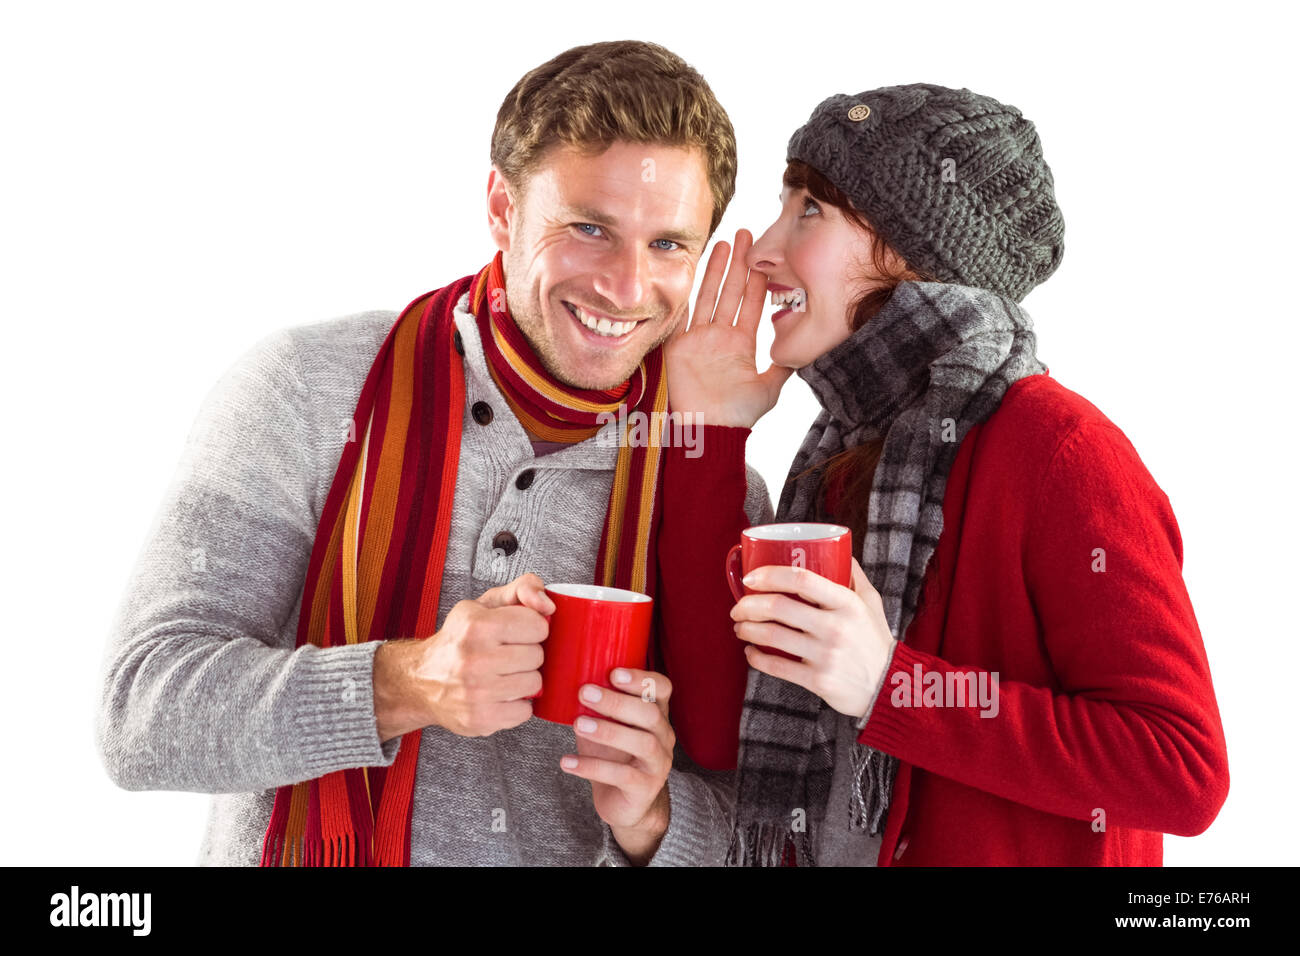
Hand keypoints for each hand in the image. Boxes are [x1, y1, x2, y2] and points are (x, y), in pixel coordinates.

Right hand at [374, 573, 552, 739]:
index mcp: (477, 625)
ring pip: (534, 684)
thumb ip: (522, 589)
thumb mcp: (485, 604)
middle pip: (537, 656)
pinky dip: (516, 705)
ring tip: (504, 674)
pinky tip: (500, 695)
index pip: (538, 626)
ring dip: (524, 679)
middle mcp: (474, 658)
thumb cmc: (460, 640)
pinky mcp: (480, 719)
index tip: (518, 632)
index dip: (532, 628)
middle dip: (527, 654)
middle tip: (507, 654)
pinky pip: (525, 712)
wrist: (422, 680)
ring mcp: (476, 692)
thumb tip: (548, 605)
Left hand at [560, 667, 674, 864]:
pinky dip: (592, 767)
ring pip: (643, 743)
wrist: (625, 804)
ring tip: (577, 724)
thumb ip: (596, 707)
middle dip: (617, 702)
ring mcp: (658, 764)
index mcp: (656, 715)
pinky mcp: (645, 788)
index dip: (641, 679)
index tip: (613, 673)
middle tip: (585, 693)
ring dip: (608, 731)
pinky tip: (568, 762)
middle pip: (650, 714)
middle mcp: (664, 737)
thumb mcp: (607, 727)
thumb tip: (563, 682)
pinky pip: (622, 776)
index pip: (661, 689)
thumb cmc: (614, 756)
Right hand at [663, 228, 793, 428]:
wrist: (710, 429)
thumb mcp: (770, 388)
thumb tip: (804, 350)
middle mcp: (721, 336)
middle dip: (738, 263)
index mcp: (742, 343)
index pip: (751, 303)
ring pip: (709, 296)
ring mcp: (699, 339)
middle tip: (745, 234)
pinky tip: (691, 271)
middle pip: (730, 292)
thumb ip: (784, 366)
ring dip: (715, 270)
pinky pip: (683, 315)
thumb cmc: (739, 414)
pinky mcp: (679, 345)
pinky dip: (686, 294)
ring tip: (723, 243)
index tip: (763, 255)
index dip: (757, 279)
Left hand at [730, 558, 896, 718]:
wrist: (889, 688)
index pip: (802, 579)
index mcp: (847, 603)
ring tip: (740, 626)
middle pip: (778, 607)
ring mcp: (825, 656)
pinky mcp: (817, 681)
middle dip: (748, 605)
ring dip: (746, 629)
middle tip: (738, 606)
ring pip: (771, 637)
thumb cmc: (875, 640)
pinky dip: (755, 658)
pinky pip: (776, 666)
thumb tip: (835, 549)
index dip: (770, 574)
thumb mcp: (871, 602)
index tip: (751, 577)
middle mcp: (835, 628)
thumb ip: (853, 575)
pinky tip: (750, 652)